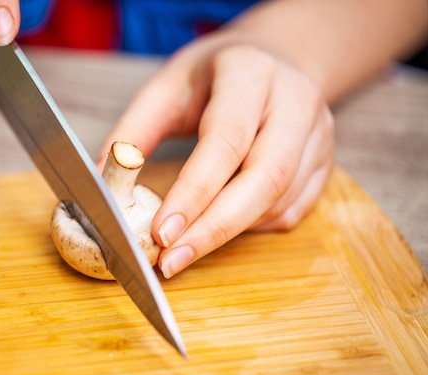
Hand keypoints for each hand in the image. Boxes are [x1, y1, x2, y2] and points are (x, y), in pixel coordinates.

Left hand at [97, 40, 333, 278]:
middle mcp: (295, 101)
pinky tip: (222, 225)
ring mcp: (319, 133)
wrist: (272, 59)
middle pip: (265, 178)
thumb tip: (101, 184)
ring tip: (186, 246)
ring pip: (280, 202)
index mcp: (250, 72)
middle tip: (171, 261)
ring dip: (229, 234)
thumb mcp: (165, 88)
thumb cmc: (211, 77)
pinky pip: (291, 211)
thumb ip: (133, 134)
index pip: (227, 140)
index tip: (161, 233)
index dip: (194, 192)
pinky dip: (252, 228)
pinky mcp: (325, 161)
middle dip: (214, 229)